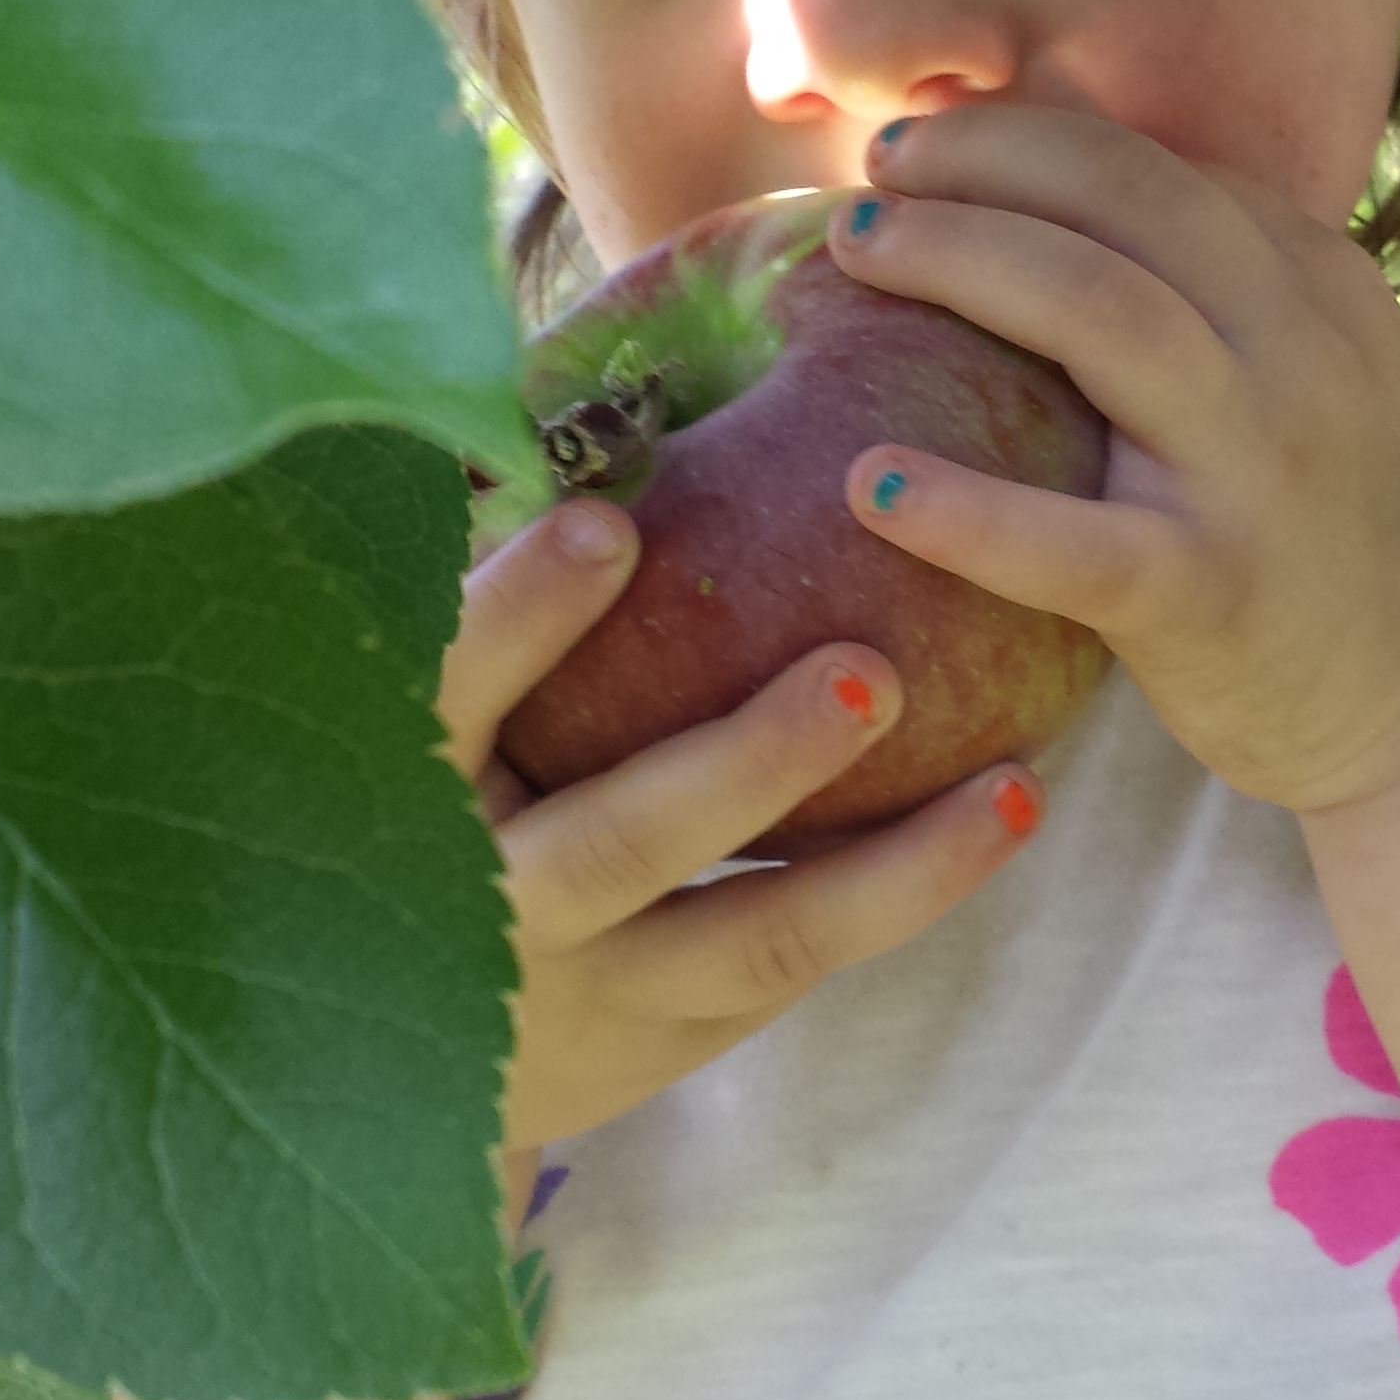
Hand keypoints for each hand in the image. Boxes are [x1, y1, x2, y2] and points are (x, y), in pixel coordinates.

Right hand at [435, 501, 1047, 1174]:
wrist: (386, 1044)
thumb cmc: (425, 785)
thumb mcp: (417, 700)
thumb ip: (496, 568)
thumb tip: (621, 355)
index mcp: (406, 786)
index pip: (452, 693)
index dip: (521, 615)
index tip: (609, 523)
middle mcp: (497, 903)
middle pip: (625, 840)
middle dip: (751, 765)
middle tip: (869, 675)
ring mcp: (592, 985)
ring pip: (757, 934)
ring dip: (894, 865)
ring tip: (1012, 786)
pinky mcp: (669, 1033)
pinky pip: (798, 961)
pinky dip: (903, 891)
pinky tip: (1001, 812)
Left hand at [822, 103, 1399, 817]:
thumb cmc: (1339, 543)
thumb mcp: (1316, 380)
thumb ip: (1217, 298)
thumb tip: (1039, 210)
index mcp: (1320, 285)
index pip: (1153, 167)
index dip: (1020, 138)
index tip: (922, 148)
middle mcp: (1301, 352)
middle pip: (1119, 198)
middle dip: (976, 162)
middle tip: (871, 175)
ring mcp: (1261, 469)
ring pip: (1097, 313)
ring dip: (954, 259)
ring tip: (849, 256)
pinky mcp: (1213, 594)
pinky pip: (1073, 543)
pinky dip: (965, 511)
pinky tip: (870, 487)